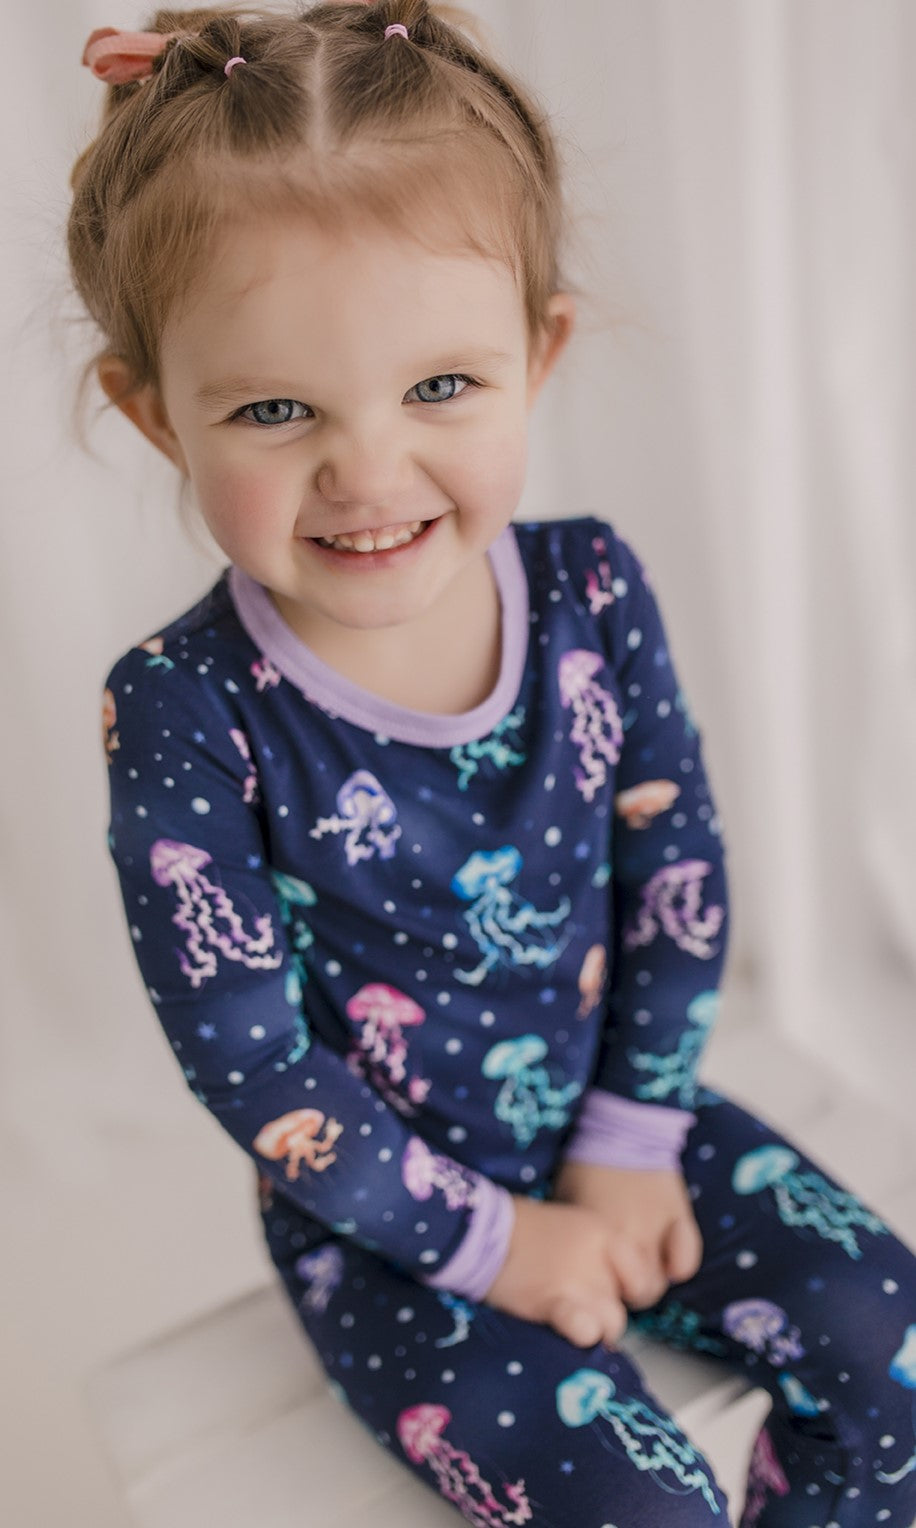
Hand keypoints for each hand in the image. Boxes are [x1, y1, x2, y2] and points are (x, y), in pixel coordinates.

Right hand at [483, 1196, 627, 1348]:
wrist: (483, 1230)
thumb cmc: (526, 1230)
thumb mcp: (575, 1227)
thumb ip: (600, 1255)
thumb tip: (615, 1292)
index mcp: (607, 1233)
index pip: (644, 1277)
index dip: (631, 1293)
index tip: (614, 1295)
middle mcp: (601, 1258)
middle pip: (628, 1303)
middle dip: (609, 1312)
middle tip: (585, 1310)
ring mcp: (580, 1281)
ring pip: (613, 1323)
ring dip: (596, 1330)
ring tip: (574, 1324)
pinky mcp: (556, 1302)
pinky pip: (586, 1330)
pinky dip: (583, 1335)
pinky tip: (570, 1330)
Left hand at [553, 1160, 702, 1310]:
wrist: (621, 1129)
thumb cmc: (585, 1164)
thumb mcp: (566, 1200)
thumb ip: (574, 1237)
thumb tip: (570, 1265)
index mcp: (598, 1235)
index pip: (602, 1289)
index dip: (600, 1292)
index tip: (596, 1282)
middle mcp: (629, 1238)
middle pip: (634, 1294)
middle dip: (626, 1293)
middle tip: (619, 1280)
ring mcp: (656, 1229)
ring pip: (659, 1282)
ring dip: (650, 1282)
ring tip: (640, 1273)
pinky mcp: (679, 1215)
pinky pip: (687, 1256)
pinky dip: (679, 1266)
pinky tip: (671, 1266)